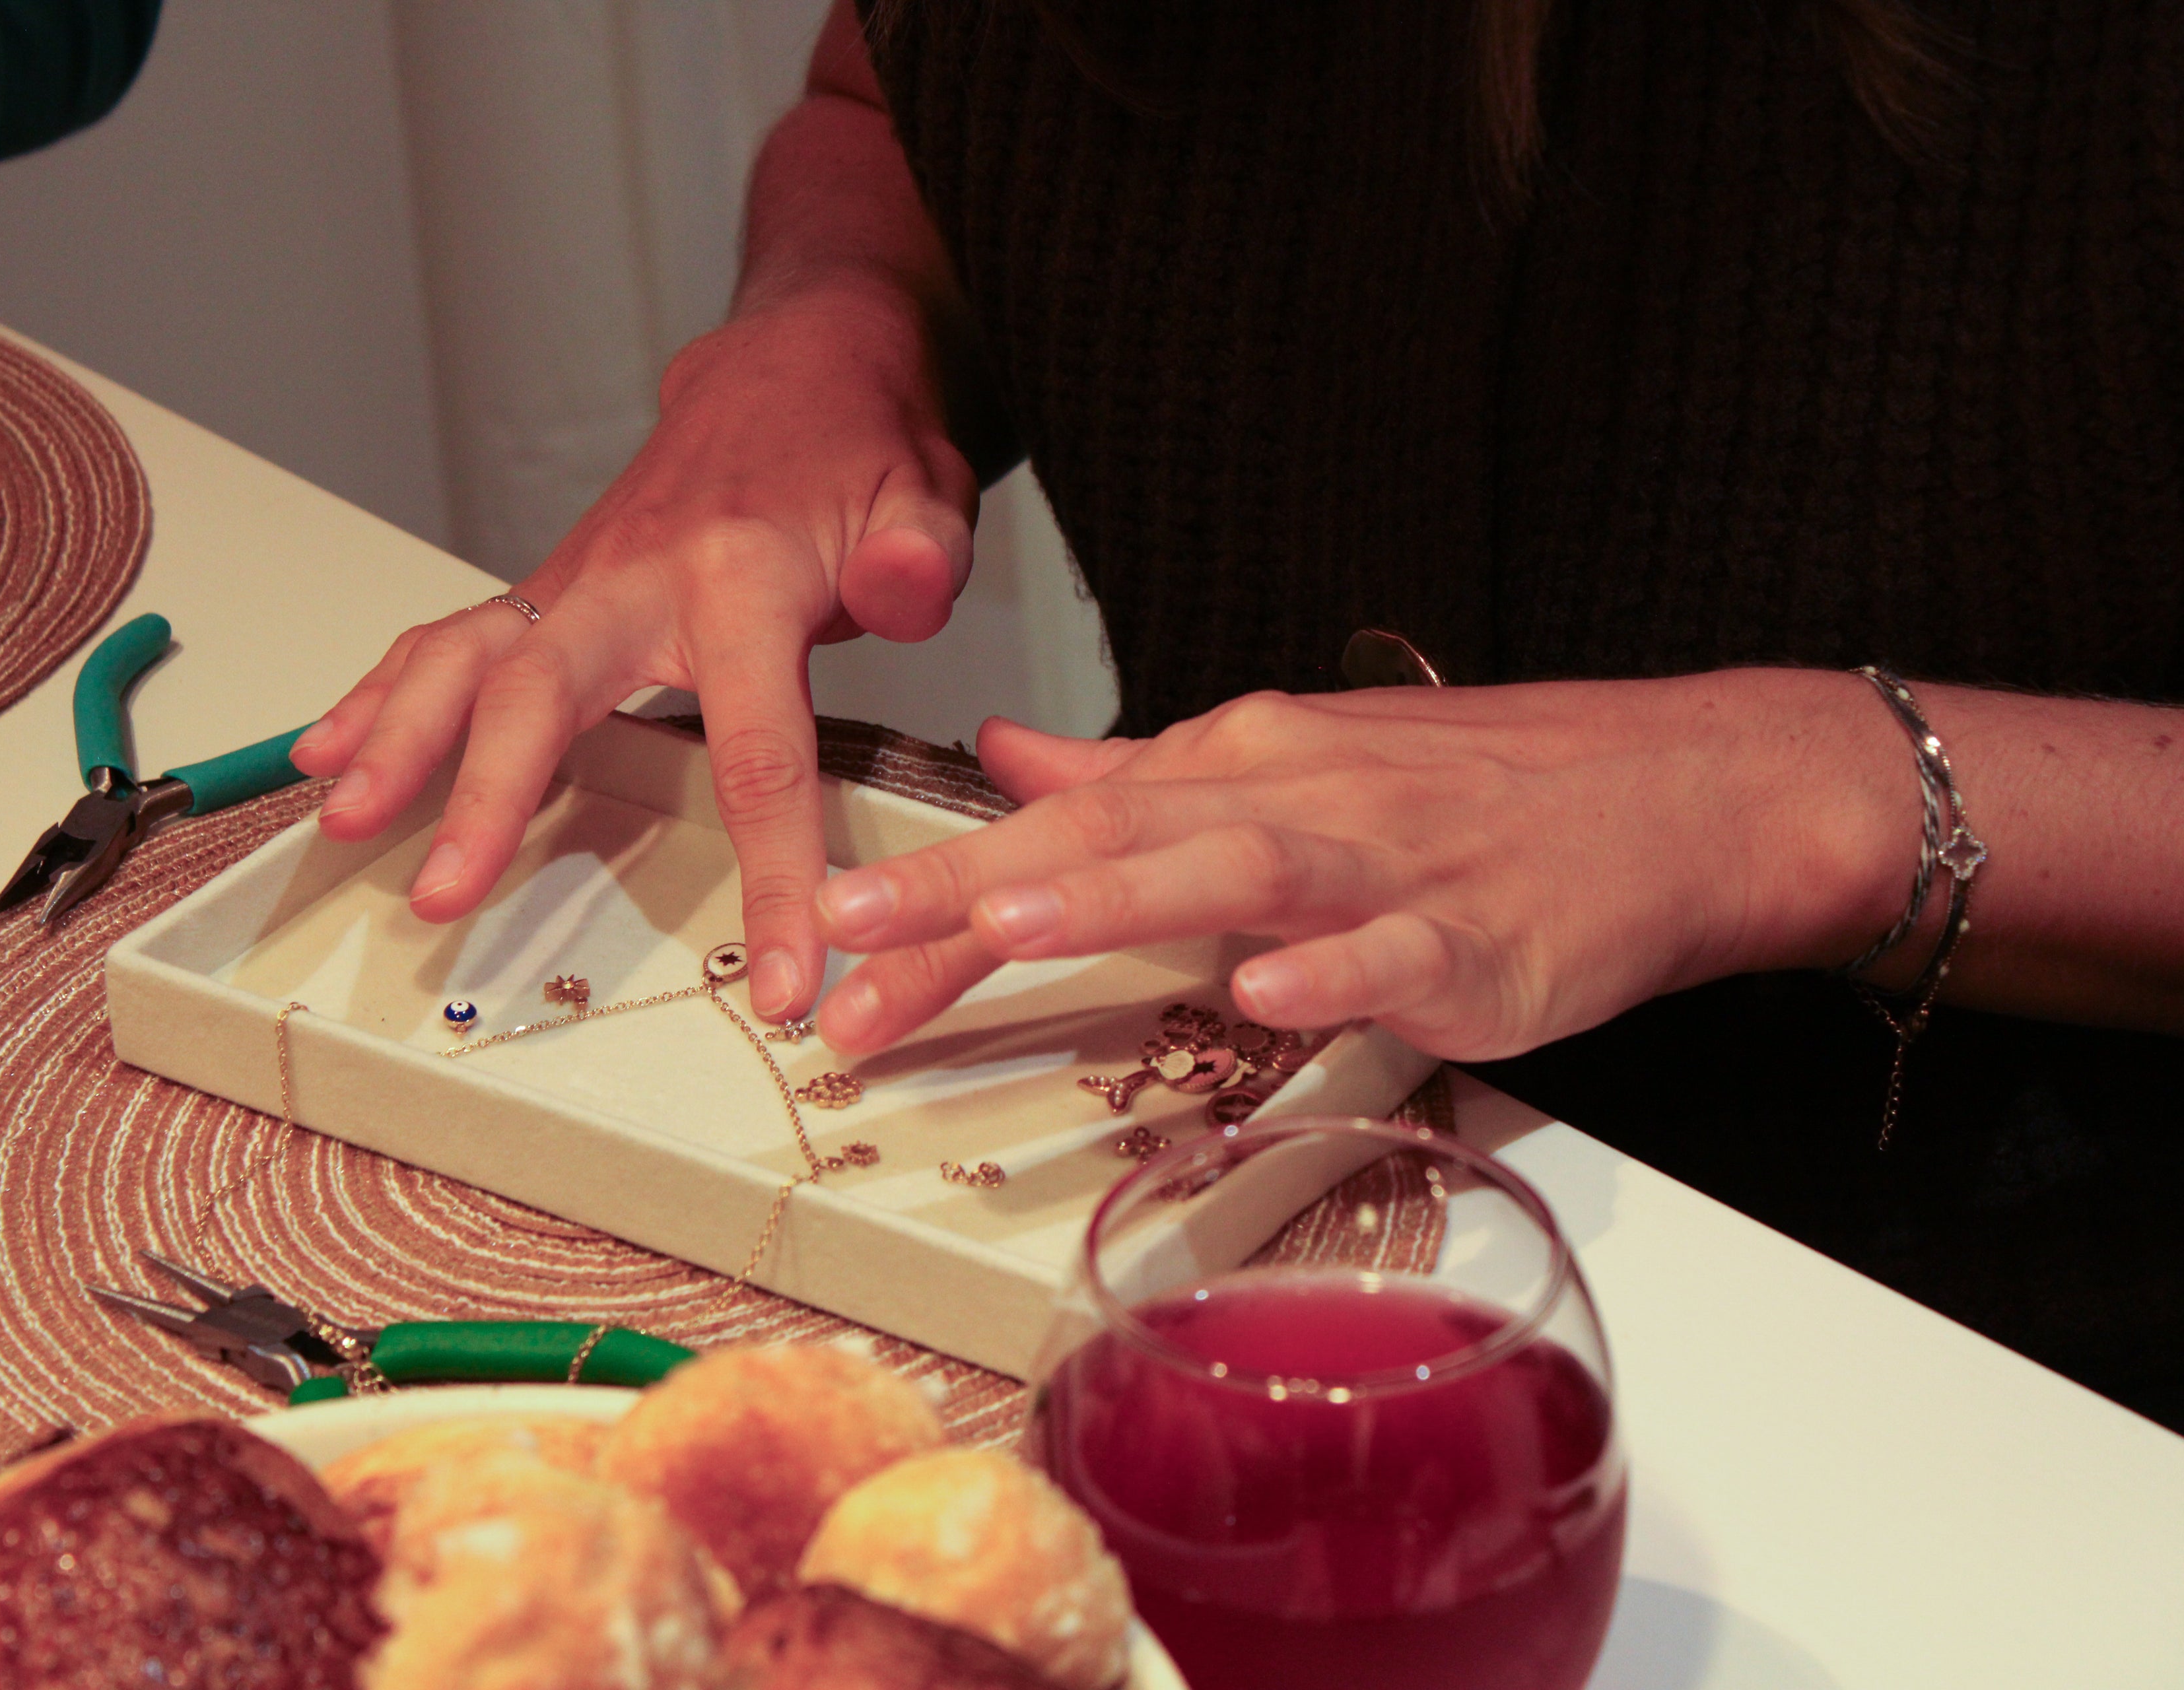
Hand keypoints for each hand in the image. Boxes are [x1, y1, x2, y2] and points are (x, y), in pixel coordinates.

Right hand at [289, 286, 979, 1020]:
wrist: (799, 366)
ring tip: (341, 821)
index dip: (772, 873)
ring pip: (464, 657)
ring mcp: (578, 579)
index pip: (759, 749)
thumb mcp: (924, 490)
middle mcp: (634, 577)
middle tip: (442, 892)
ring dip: (394, 740)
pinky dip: (381, 694)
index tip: (788, 981)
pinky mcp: (551, 589)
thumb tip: (903, 590)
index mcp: (740, 575)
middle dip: (481, 796)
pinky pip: (451, 639)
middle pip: (541, 693)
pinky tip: (329, 753)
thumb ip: (920, 555)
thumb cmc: (858, 445)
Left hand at [809, 671, 1921, 1059]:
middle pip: (1112, 847)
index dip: (937, 891)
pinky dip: (1336, 969)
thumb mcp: (1286, 764)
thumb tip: (1010, 759)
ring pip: (1236, 873)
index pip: (1057, 834)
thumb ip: (1138, 777)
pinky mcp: (1482, 936)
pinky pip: (1400, 951)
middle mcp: (1292, 802)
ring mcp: (1387, 867)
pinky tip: (1272, 993)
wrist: (1673, 789)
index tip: (828, 945)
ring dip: (1121, 899)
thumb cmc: (1472, 789)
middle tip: (854, 941)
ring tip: (1013, 929)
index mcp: (1235, 770)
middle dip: (973, 894)